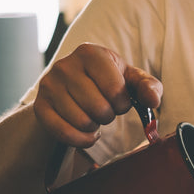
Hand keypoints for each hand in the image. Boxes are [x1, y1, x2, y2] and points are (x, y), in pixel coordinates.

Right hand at [33, 43, 162, 147]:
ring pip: (82, 122)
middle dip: (109, 115)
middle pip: (99, 108)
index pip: (115, 90)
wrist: (72, 88)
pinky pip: (64, 133)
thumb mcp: (132, 80)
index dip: (123, 103)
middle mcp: (65, 65)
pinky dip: (82, 139)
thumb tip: (153, 100)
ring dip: (95, 126)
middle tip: (105, 109)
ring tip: (93, 115)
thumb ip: (149, 87)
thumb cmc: (108, 82)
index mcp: (91, 53)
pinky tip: (86, 132)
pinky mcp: (40, 106)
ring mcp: (49, 85)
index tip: (119, 99)